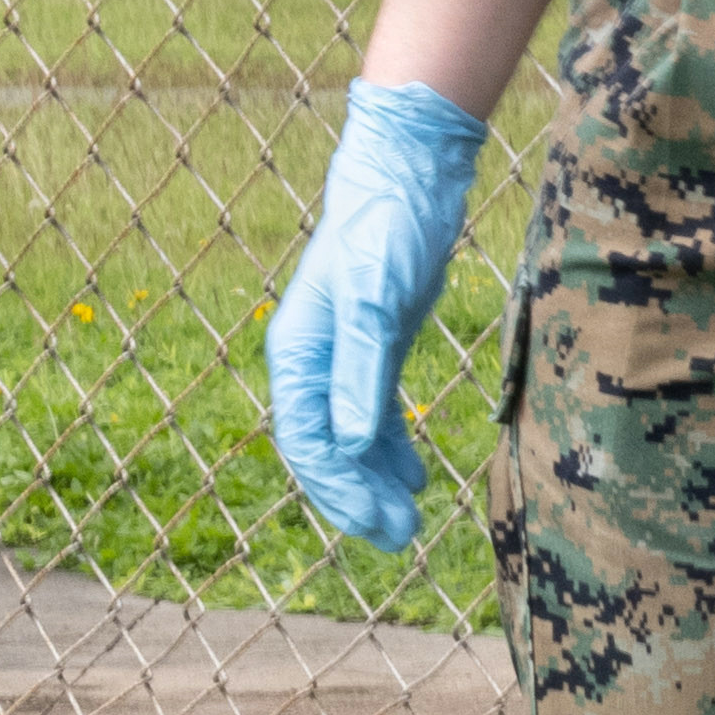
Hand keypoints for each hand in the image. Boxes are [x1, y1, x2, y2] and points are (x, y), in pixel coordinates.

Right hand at [256, 79, 489, 550]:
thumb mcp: (377, 300)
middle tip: (398, 539)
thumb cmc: (386, 228)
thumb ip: (359, 372)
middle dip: (356, 497)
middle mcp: (312, 361)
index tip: (376, 522)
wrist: (405, 175)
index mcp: (299, 354)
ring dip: (374, 482)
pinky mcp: (374, 348)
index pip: (307, 441)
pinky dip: (390, 450)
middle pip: (323, 449)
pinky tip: (415, 478)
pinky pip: (372, 416)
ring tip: (408, 523)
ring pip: (349, 439)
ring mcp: (342, 356)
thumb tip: (345, 444)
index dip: (339, 488)